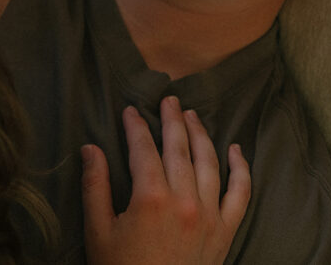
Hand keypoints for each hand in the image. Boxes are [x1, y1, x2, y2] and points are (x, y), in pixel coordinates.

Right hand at [81, 96, 250, 264]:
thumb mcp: (98, 232)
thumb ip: (95, 187)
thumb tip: (90, 149)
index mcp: (150, 198)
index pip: (143, 148)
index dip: (136, 126)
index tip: (130, 110)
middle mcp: (184, 201)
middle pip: (179, 147)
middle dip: (172, 120)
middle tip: (168, 99)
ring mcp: (209, 215)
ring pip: (208, 162)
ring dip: (201, 134)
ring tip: (192, 116)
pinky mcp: (225, 232)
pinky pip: (240, 193)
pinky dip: (240, 169)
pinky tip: (236, 150)